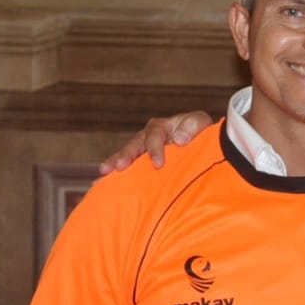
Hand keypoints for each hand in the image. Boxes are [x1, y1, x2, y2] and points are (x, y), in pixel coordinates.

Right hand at [98, 111, 212, 174]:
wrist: (201, 143)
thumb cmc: (199, 131)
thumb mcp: (199, 122)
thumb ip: (192, 126)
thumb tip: (179, 139)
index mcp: (161, 127)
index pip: (154, 135)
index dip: (155, 149)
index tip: (158, 164)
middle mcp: (147, 137)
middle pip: (134, 144)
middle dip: (126, 155)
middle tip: (120, 167)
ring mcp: (142, 150)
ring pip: (126, 155)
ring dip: (115, 163)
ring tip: (104, 172)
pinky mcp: (142, 163)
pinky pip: (127, 167)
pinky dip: (116, 174)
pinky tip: (103, 182)